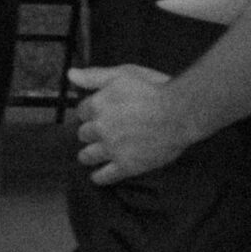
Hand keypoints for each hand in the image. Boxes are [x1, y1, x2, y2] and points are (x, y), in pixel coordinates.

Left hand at [72, 63, 191, 183]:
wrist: (180, 113)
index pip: (81, 111)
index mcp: (97, 105)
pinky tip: (98, 176)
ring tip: (91, 155)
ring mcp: (112, 149)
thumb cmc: (155, 89)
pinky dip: (99, 177)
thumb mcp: (123, 74)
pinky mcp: (126, 166)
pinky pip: (104, 176)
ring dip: (88, 155)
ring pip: (87, 156)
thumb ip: (94, 76)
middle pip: (83, 134)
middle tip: (99, 133)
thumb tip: (70, 75)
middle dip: (90, 132)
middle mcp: (100, 128)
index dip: (89, 112)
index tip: (95, 113)